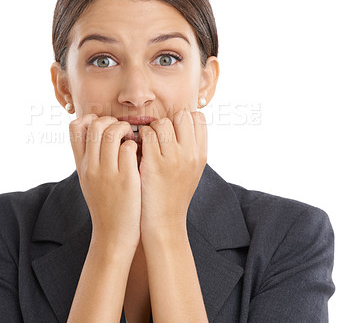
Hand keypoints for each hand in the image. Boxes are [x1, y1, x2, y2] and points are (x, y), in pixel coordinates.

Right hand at [69, 114, 140, 248]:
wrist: (112, 235)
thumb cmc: (104, 205)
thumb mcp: (88, 181)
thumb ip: (90, 159)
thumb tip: (96, 135)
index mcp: (81, 165)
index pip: (74, 128)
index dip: (89, 118)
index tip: (103, 125)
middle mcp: (91, 166)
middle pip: (95, 125)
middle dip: (110, 120)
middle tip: (120, 130)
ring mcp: (107, 173)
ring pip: (111, 133)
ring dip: (124, 129)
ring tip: (131, 138)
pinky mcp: (125, 180)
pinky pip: (128, 148)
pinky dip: (134, 145)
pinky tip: (137, 153)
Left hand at [138, 109, 206, 231]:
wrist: (164, 224)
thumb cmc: (174, 196)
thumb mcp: (192, 172)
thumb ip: (190, 149)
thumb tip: (183, 126)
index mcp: (201, 155)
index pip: (198, 118)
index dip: (183, 119)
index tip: (173, 129)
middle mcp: (190, 154)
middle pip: (182, 115)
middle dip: (168, 120)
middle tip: (159, 134)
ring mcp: (173, 159)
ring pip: (162, 123)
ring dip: (152, 128)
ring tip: (148, 142)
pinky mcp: (154, 164)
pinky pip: (146, 135)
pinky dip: (140, 137)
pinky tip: (139, 148)